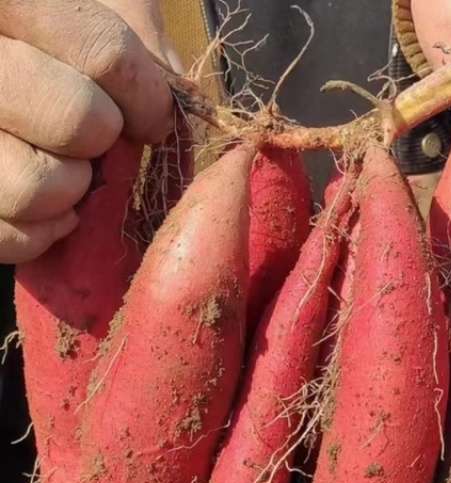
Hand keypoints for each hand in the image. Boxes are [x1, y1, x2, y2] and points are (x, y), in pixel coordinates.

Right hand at [0, 0, 174, 263]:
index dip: (146, 94)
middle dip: (100, 136)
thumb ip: (136, 29)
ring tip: (64, 167)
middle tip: (93, 134)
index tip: (150, 112)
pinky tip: (46, 205)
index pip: (103, 53)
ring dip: (70, 188)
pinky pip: (8, 235)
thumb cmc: (53, 28)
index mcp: (6, 1)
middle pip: (74, 121)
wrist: (6, 65)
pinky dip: (39, 231)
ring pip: (33, 185)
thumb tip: (177, 96)